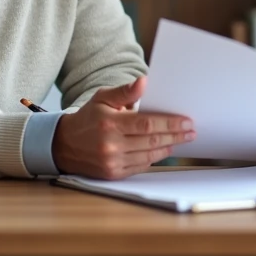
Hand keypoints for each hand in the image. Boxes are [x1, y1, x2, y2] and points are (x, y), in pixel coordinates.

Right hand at [52, 77, 194, 178]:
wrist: (64, 145)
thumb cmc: (88, 117)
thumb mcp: (102, 98)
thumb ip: (125, 92)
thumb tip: (144, 81)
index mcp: (110, 123)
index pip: (147, 124)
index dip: (170, 124)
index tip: (187, 122)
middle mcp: (111, 145)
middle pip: (152, 141)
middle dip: (175, 136)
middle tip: (191, 131)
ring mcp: (112, 162)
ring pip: (148, 156)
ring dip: (168, 148)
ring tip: (181, 140)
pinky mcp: (112, 174)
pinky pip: (140, 167)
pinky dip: (154, 158)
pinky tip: (164, 151)